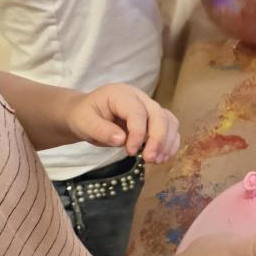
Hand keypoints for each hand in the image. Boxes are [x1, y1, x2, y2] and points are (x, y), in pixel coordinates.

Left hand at [64, 85, 179, 162]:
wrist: (86, 115)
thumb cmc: (85, 117)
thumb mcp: (84, 123)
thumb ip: (101, 130)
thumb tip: (122, 140)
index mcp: (121, 94)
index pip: (138, 112)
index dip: (138, 134)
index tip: (130, 152)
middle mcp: (139, 98)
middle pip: (159, 115)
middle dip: (158, 139)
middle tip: (150, 159)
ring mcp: (149, 108)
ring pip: (169, 121)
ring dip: (167, 143)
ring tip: (156, 161)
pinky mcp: (154, 120)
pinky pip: (170, 129)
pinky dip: (170, 144)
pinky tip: (162, 158)